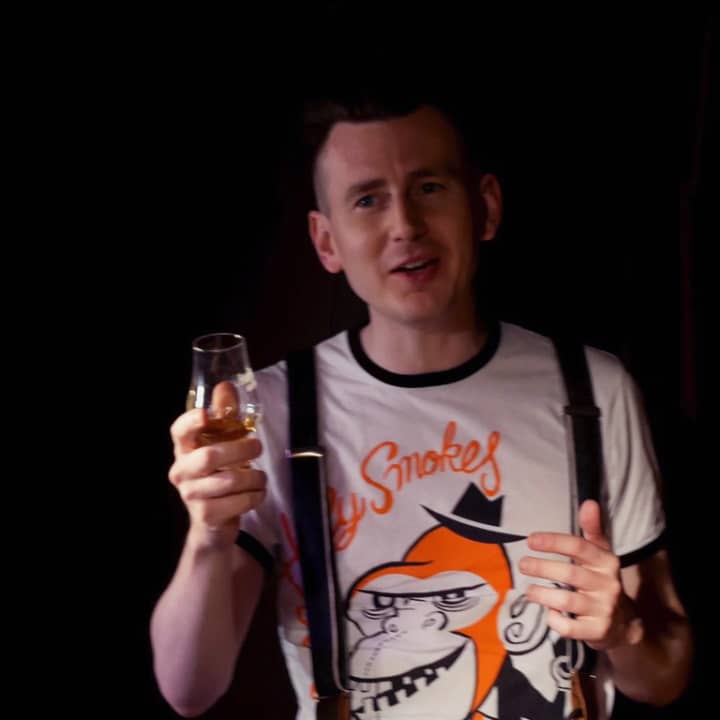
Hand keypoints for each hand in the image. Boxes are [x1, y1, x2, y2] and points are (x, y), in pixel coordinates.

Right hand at [168, 408, 265, 548]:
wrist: (213, 521)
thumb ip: (224, 414)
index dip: (190, 422)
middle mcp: (181, 472)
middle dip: (241, 449)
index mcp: (184, 449)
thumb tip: (225, 385)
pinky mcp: (206, 515)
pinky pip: (239, 501)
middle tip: (258, 446)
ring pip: (230, 480)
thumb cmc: (218, 473)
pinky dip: (256, 495)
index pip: (178, 432)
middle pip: (210, 456)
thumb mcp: (221, 443)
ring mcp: (191, 495)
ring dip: (255, 476)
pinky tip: (256, 493)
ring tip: (261, 476)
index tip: (206, 414)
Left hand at [519, 500, 642, 650]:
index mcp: (607, 562)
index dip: (554, 542)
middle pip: (569, 574)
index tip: (530, 540)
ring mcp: (603, 610)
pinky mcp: (597, 632)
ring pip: (566, 601)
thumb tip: (589, 502)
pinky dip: (554, 620)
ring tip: (528, 590)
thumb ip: (592, 529)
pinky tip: (547, 612)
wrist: (624, 623)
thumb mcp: (601, 554)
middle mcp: (608, 585)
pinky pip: (569, 628)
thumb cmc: (601, 580)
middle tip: (522, 564)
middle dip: (541, 568)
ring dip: (541, 594)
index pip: (579, 547)